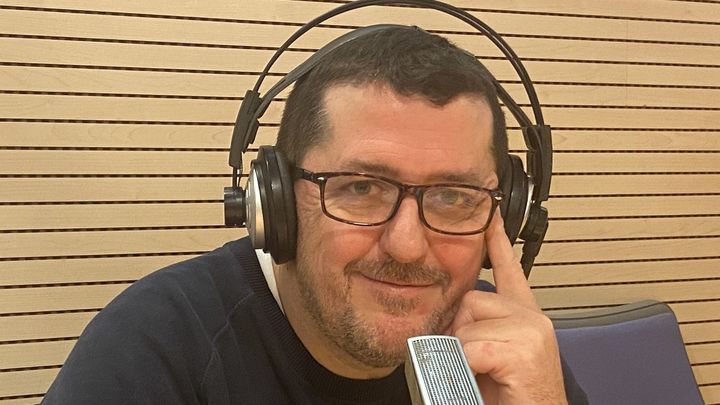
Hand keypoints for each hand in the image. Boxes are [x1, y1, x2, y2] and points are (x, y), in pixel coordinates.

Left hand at [446, 212, 566, 404]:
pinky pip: (471, 347)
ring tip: (480, 374)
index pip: (510, 270)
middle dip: (459, 331)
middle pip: (471, 300)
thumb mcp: (489, 356)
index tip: (492, 217)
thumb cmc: (511, 395)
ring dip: (461, 353)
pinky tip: (483, 378)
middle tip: (471, 361)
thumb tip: (449, 324)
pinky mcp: (525, 350)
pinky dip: (466, 367)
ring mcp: (532, 331)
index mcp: (524, 317)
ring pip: (468, 325)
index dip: (498, 242)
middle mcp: (532, 318)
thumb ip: (476, 331)